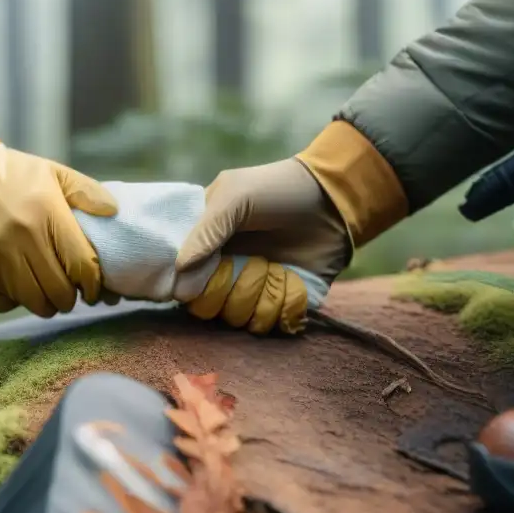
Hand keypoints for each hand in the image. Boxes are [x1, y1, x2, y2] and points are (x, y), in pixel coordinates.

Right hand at [0, 98, 117, 317]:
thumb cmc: (13, 173)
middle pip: (59, 292)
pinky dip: (12, 301)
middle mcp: (22, 239)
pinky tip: (15, 286)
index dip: (94, 286)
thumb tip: (114, 212)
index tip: (94, 289)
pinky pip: (1, 304)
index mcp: (47, 214)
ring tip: (45, 290)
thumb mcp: (53, 172)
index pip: (82, 267)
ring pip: (32, 302)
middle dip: (70, 298)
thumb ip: (87, 191)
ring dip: (44, 303)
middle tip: (68, 290)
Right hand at [175, 159, 350, 332]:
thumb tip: (179, 277)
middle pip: (206, 306)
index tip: (213, 267)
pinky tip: (291, 279)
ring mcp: (251, 289)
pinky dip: (282, 303)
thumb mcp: (234, 196)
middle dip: (230, 287)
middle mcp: (222, 271)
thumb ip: (203, 233)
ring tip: (274, 265)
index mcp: (203, 245)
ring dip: (259, 292)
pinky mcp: (280, 303)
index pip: (179, 280)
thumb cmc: (278, 189)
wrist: (334, 201)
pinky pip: (269, 322)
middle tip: (251, 260)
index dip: (189, 282)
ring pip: (237, 317)